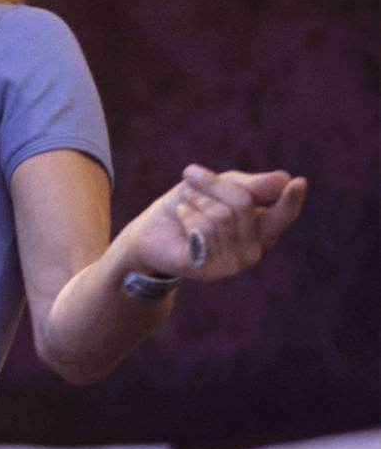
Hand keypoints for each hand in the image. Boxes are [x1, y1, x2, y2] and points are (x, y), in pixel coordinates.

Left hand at [122, 165, 306, 280]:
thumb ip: (249, 186)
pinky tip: (182, 217)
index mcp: (261, 227)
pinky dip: (188, 214)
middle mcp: (254, 248)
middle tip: (190, 178)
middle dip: (213, 184)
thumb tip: (284, 179)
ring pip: (221, 216)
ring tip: (186, 203)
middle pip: (243, 203)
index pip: (283, 214)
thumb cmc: (189, 205)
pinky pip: (204, 231)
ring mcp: (235, 263)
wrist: (151, 230)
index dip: (291, 200)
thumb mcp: (217, 187)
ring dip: (196, 200)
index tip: (298, 183)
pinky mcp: (212, 270)